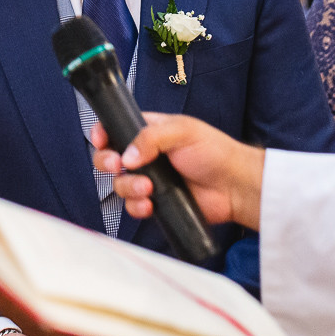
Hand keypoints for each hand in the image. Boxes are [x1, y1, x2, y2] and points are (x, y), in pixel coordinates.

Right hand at [91, 113, 264, 230]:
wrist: (234, 186)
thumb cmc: (214, 151)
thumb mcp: (182, 131)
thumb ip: (151, 137)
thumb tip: (127, 155)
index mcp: (149, 131)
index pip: (116, 128)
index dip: (103, 134)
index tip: (100, 140)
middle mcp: (145, 155)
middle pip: (109, 158)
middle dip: (106, 162)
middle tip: (117, 165)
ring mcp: (149, 180)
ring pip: (119, 184)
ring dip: (128, 187)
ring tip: (148, 188)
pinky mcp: (155, 202)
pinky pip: (133, 206)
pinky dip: (137, 206)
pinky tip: (151, 204)